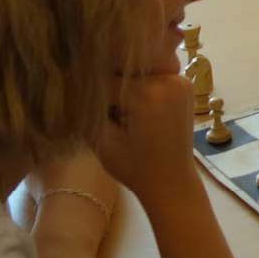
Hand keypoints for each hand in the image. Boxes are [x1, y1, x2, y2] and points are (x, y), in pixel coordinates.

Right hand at [94, 72, 203, 205]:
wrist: (172, 182)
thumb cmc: (135, 169)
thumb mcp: (102, 142)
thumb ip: (88, 110)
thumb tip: (74, 84)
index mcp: (149, 94)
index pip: (107, 81)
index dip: (94, 98)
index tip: (90, 112)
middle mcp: (169, 80)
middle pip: (124, 74)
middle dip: (112, 93)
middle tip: (112, 118)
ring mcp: (180, 81)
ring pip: (138, 74)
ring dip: (127, 90)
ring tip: (126, 117)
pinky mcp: (184, 85)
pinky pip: (153, 78)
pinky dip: (142, 90)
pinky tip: (140, 112)